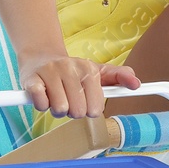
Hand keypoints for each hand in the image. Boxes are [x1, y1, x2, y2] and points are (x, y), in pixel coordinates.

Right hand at [19, 50, 139, 119]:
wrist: (40, 56)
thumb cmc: (72, 71)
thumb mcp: (97, 71)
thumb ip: (118, 77)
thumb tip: (137, 84)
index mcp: (89, 69)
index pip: (95, 108)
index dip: (88, 110)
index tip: (83, 101)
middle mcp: (70, 68)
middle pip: (77, 111)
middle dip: (72, 111)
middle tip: (67, 99)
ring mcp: (50, 72)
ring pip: (59, 109)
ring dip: (56, 109)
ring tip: (55, 97)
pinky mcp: (31, 79)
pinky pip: (40, 103)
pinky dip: (41, 105)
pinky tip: (43, 95)